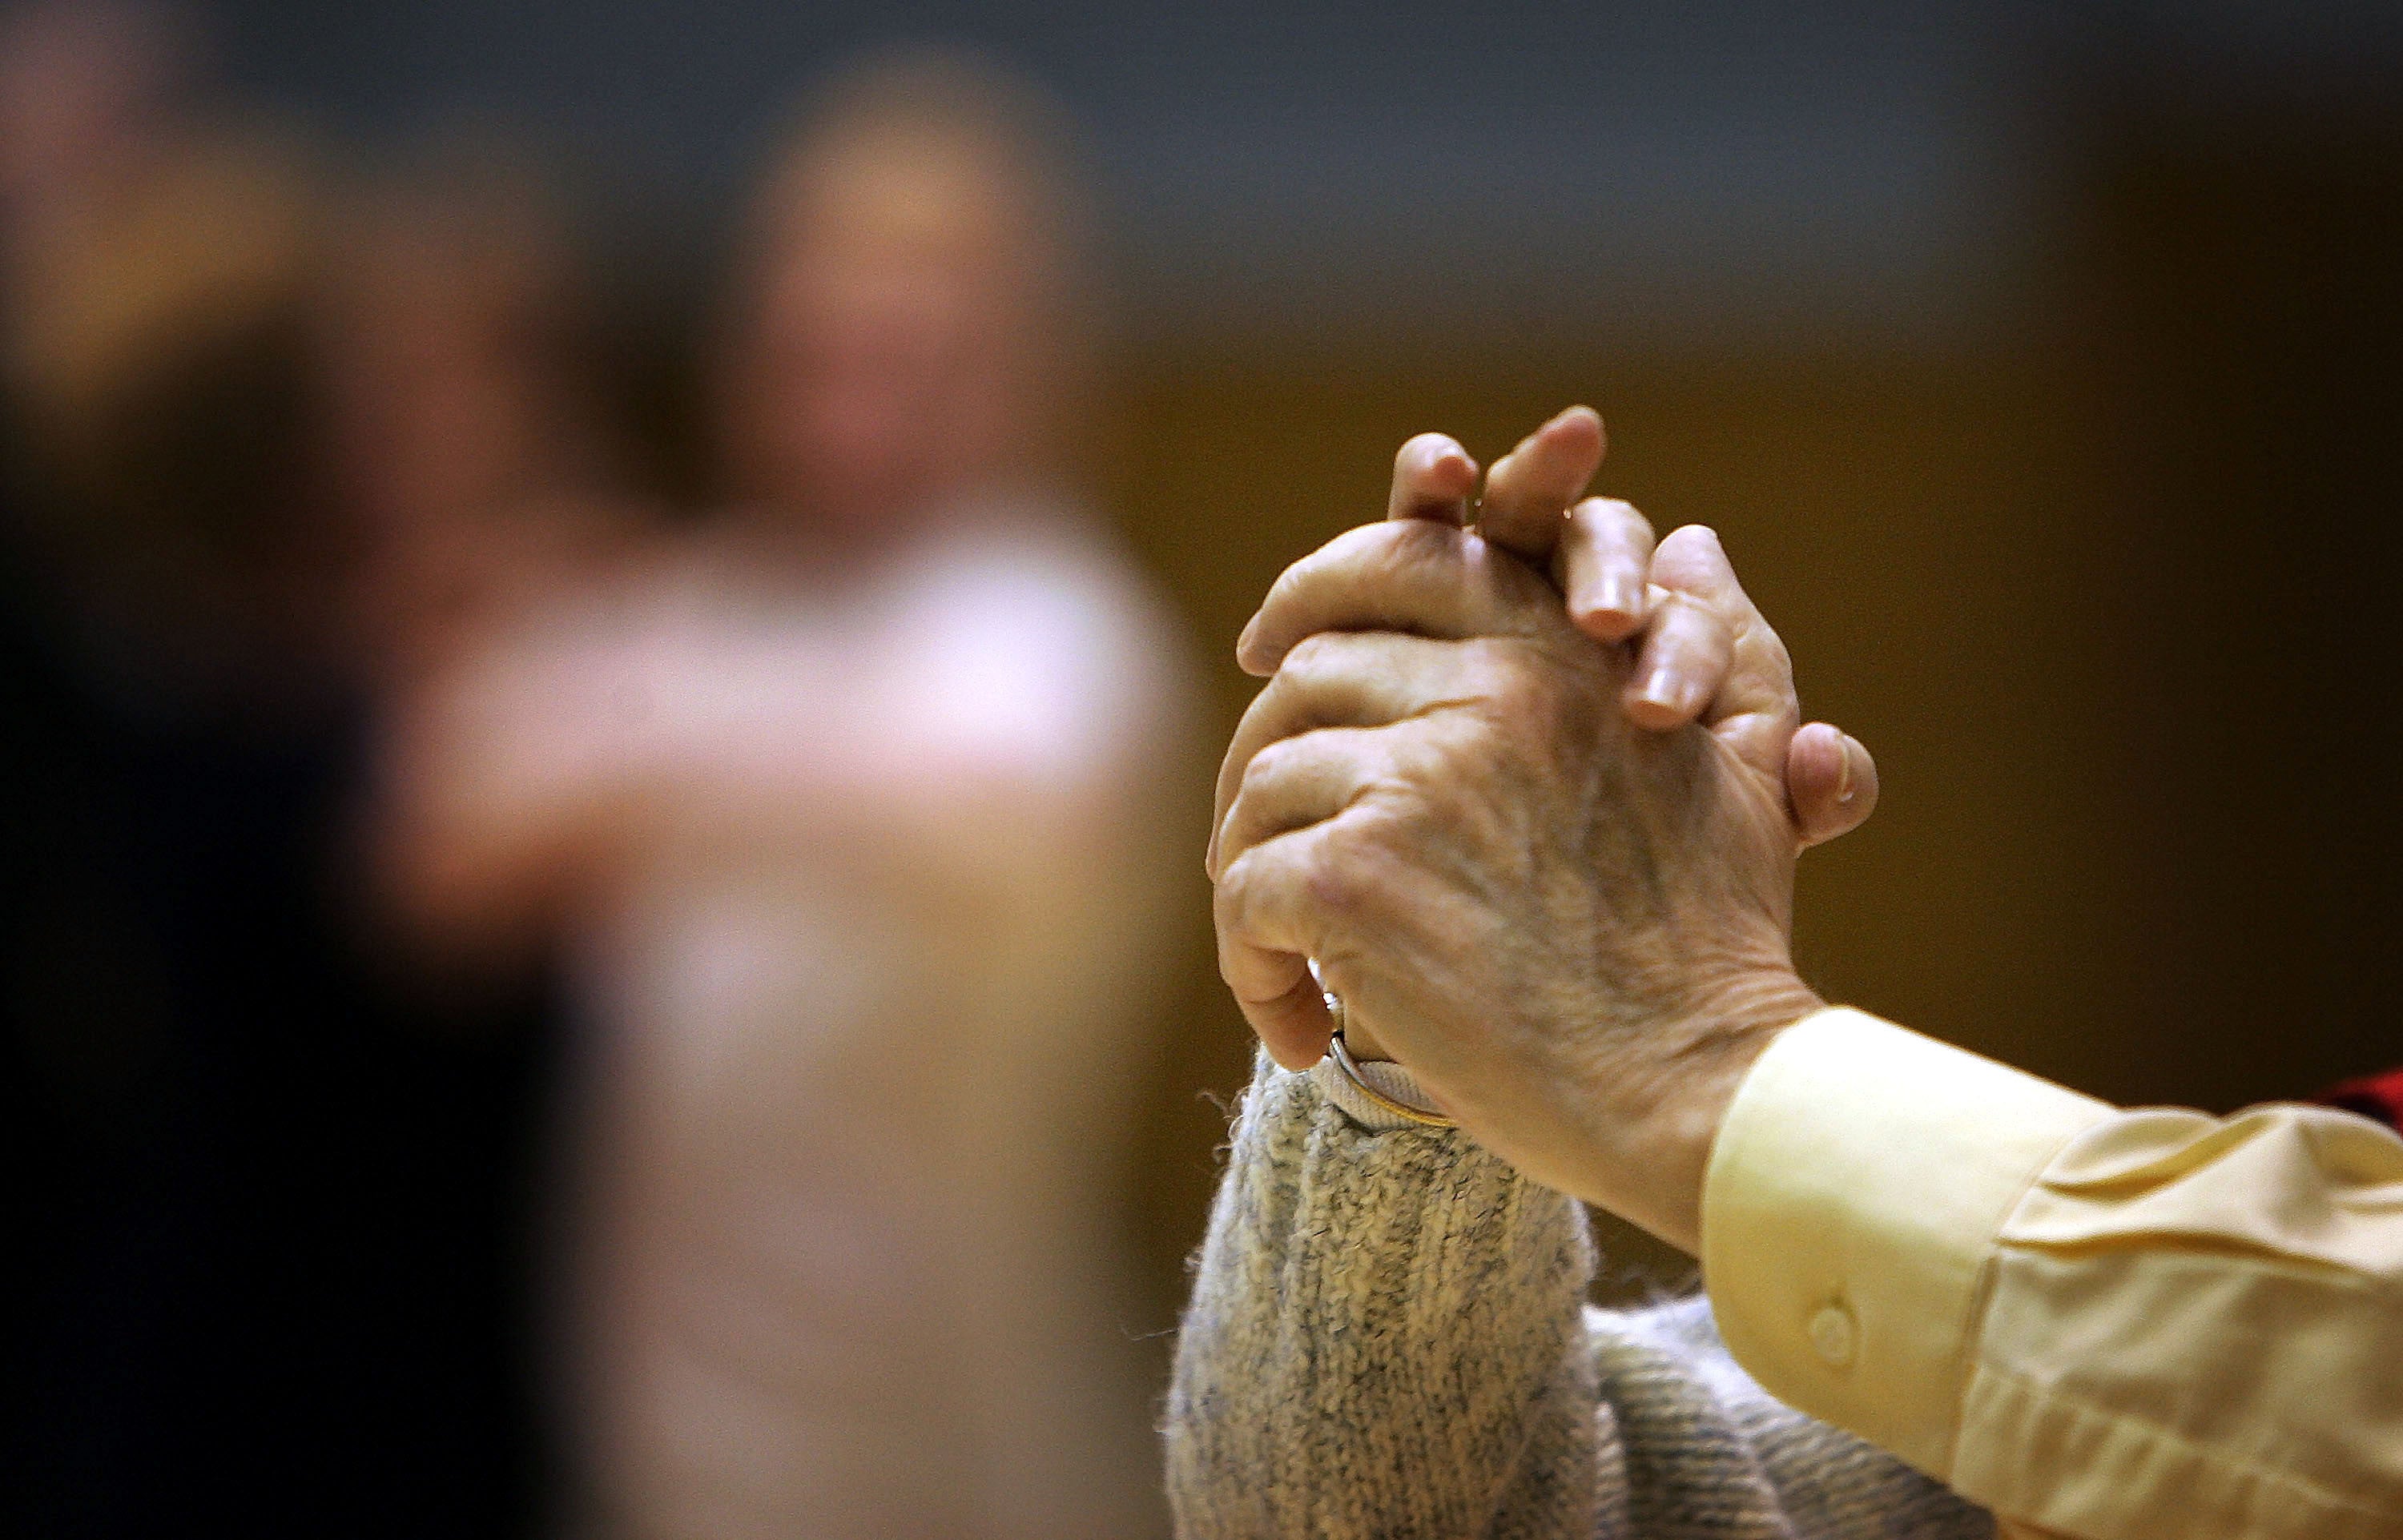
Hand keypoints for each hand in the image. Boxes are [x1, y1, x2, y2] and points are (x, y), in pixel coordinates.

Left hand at [1208, 409, 1839, 1250]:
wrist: (1700, 1089)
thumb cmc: (1717, 952)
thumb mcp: (1743, 770)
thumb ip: (1720, 643)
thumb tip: (1690, 537)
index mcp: (1561, 654)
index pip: (1406, 562)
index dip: (1318, 589)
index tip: (1267, 642)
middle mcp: (1486, 692)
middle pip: (1305, 676)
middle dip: (1263, 755)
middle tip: (1251, 840)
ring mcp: (1415, 780)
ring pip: (1259, 788)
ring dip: (1249, 870)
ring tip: (1282, 952)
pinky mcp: (1356, 879)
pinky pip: (1245, 890)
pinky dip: (1250, 962)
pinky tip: (1299, 1026)